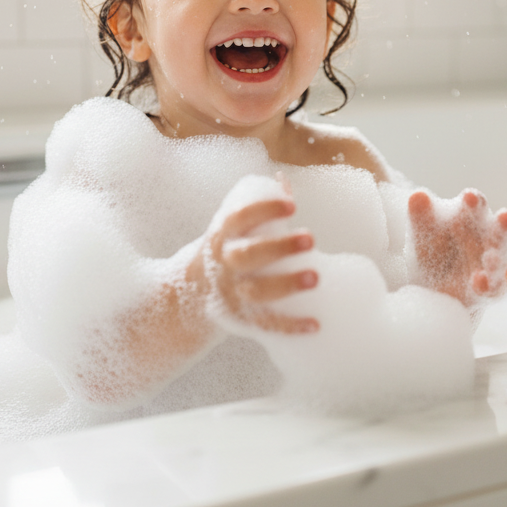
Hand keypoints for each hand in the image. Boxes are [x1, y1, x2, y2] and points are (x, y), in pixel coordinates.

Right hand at [201, 197, 320, 333]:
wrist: (190, 292)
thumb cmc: (225, 250)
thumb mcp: (230, 227)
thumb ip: (257, 206)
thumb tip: (282, 179)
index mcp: (222, 236)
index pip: (239, 218)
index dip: (264, 210)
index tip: (292, 205)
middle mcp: (223, 264)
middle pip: (248, 256)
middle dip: (279, 247)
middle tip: (311, 239)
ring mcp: (230, 293)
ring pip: (256, 292)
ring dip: (286, 285)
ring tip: (316, 277)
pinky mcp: (240, 319)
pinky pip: (264, 325)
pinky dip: (289, 327)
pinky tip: (315, 324)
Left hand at [408, 188, 506, 306]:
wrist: (430, 281)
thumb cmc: (431, 244)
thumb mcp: (422, 229)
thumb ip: (420, 213)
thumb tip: (417, 195)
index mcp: (471, 215)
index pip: (476, 204)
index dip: (474, 201)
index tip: (469, 196)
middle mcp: (488, 236)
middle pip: (500, 228)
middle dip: (503, 224)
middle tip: (506, 216)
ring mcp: (492, 263)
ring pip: (500, 258)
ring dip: (496, 258)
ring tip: (490, 258)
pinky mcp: (490, 287)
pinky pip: (493, 287)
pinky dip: (487, 285)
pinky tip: (479, 283)